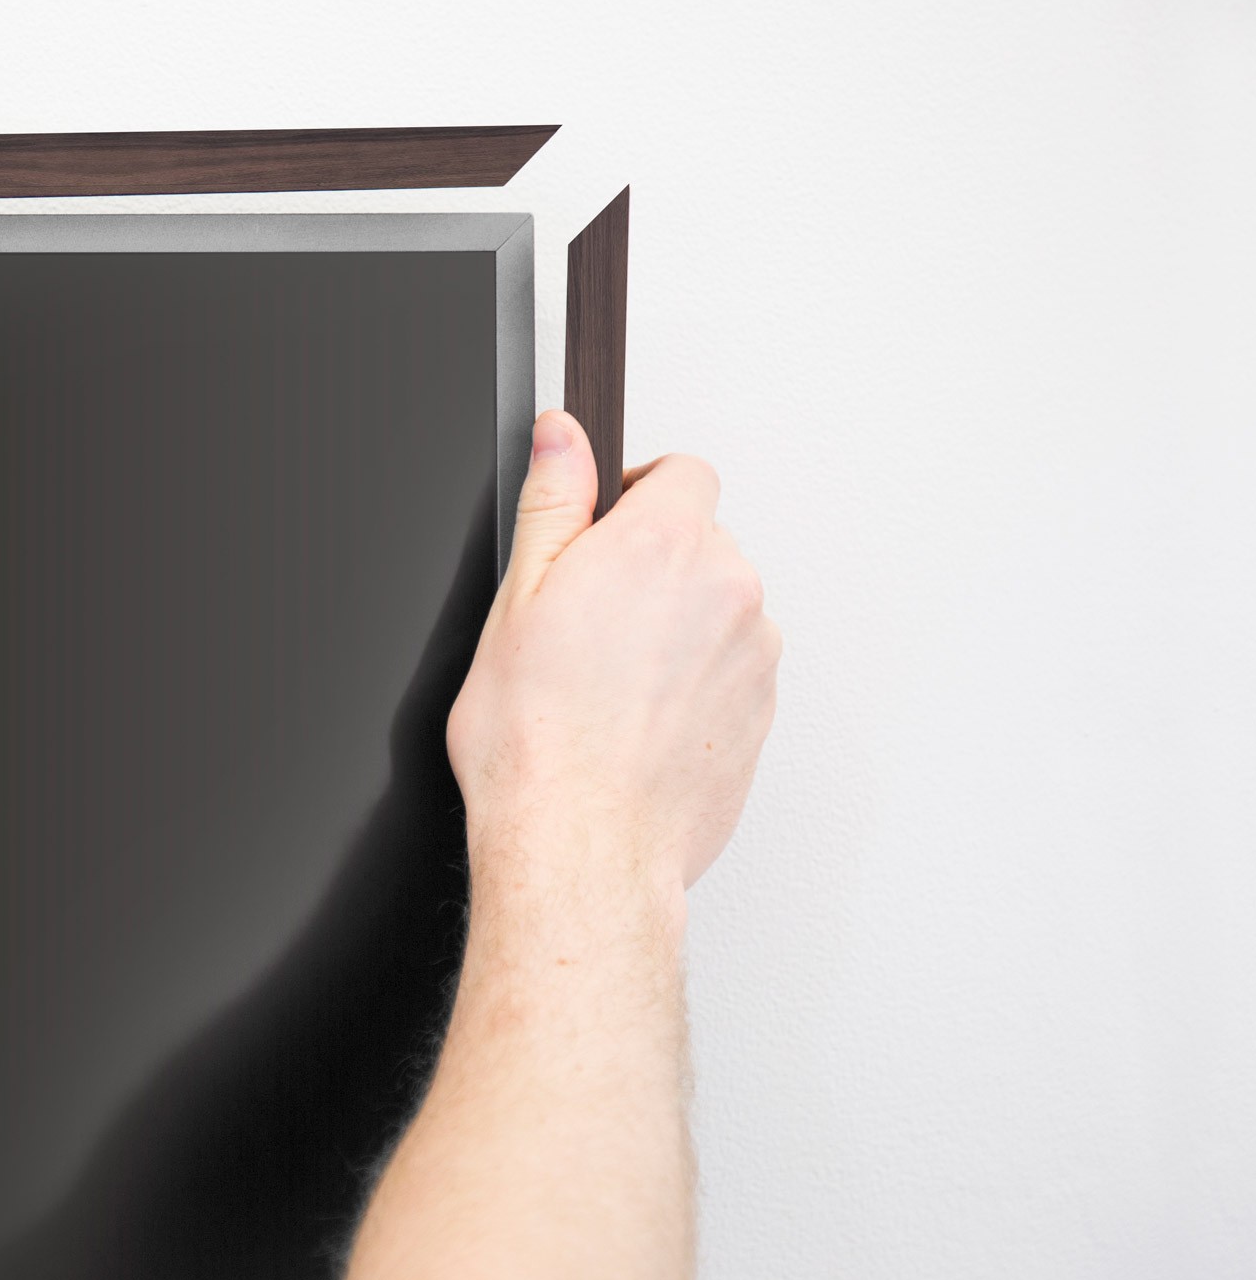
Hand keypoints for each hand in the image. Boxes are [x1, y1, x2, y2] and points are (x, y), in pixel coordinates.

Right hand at [447, 410, 779, 908]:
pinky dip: (693, 686)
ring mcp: (754, 656)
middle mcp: (727, 590)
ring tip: (607, 685)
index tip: (603, 530)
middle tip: (585, 622)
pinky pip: (731, 674)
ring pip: (719, 611)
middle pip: (703, 543)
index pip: (683, 473)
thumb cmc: (536, 740)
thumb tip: (562, 434)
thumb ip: (553, 499)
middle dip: (652, 568)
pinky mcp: (761, 716)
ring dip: (676, 629)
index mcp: (663, 545)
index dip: (638, 493)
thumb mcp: (517, 599)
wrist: (581, 845)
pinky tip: (634, 723)